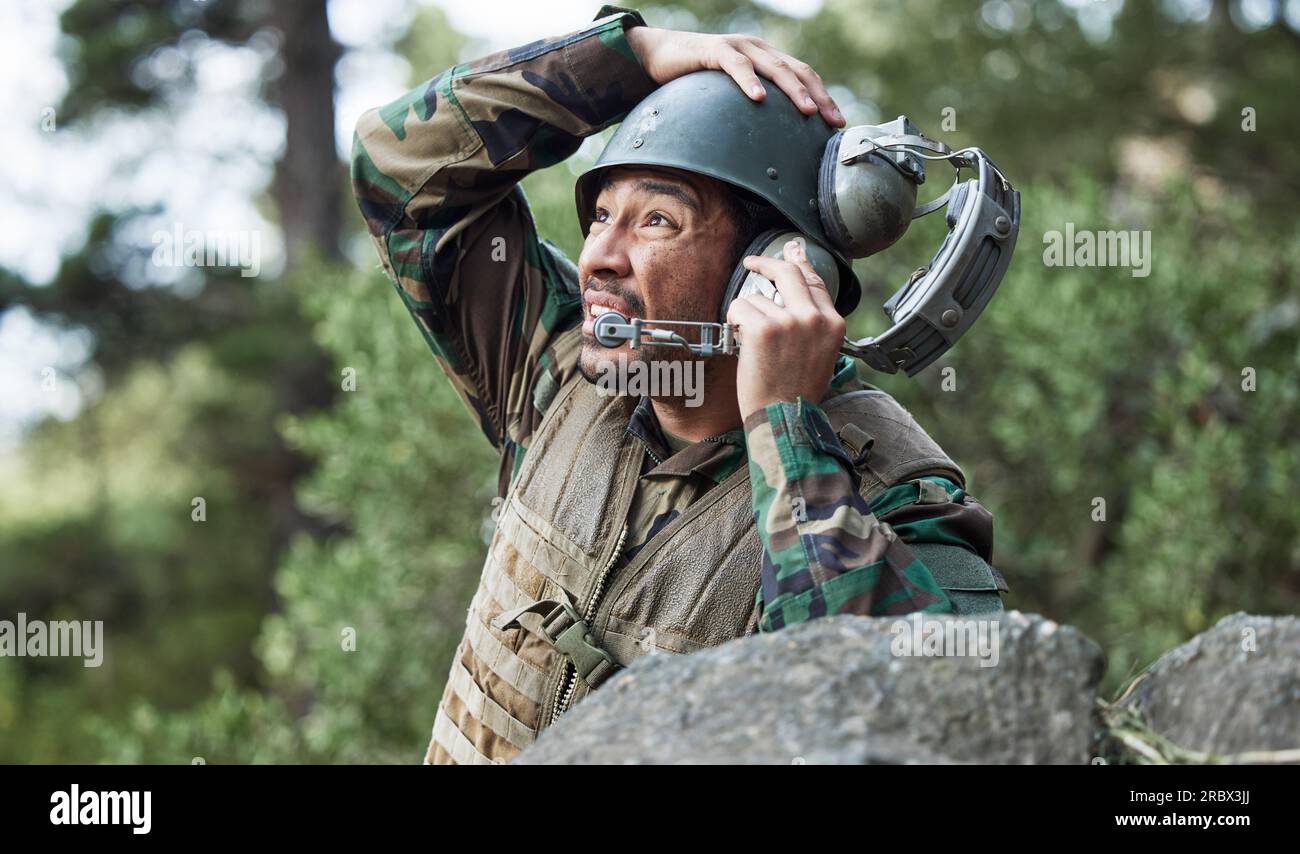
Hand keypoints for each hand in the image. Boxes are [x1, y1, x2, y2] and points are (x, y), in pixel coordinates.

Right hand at [625, 27, 843, 126]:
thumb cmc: (695, 80)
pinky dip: (749, 81)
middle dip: (818, 96)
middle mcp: (758, 49)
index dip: (823, 96)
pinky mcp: (715, 50)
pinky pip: (736, 65)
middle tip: (831, 121)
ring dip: (793, 90)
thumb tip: (769, 143)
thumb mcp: (729, 95)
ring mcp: (739, 46)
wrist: (658, 55)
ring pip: (774, 67)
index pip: (803, 75)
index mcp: (766, 58)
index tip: (836, 123)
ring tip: (807, 110)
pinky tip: (759, 97)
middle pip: (797, 71)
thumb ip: (750, 109)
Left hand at [727, 240, 846, 419]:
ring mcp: (790, 321)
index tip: (793, 248)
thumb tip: (794, 298)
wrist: (785, 418)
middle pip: (788, 272)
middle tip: (752, 262)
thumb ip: (812, 324)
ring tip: (751, 344)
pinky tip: (740, 341)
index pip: (816, 281)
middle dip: (767, 262)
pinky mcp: (764, 328)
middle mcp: (814, 318)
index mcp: (833, 324)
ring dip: (746, 316)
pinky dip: (734, 322)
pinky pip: (740, 307)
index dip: (801, 261)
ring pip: (757, 297)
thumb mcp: (820, 353)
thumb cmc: (796, 392)